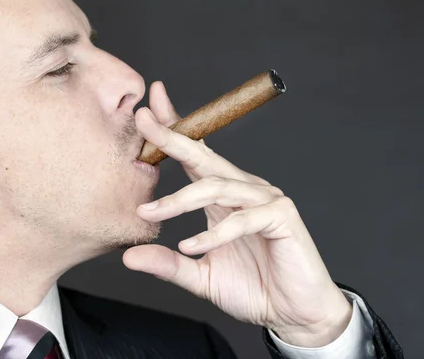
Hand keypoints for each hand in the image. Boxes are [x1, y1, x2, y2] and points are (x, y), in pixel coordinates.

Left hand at [123, 81, 352, 346]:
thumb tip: (128, 256)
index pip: (195, 159)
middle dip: (173, 137)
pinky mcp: (281, 216)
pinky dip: (214, 234)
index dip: (173, 132)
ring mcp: (264, 200)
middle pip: (205, 157)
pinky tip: (190, 247)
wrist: (294, 312)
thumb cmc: (254, 288)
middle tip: (143, 120)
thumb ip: (169, 264)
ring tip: (149, 212)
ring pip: (218, 187)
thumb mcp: (201, 277)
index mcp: (223, 198)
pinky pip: (243, 219)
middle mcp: (243, 191)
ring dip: (180, 199)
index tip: (146, 112)